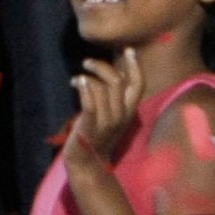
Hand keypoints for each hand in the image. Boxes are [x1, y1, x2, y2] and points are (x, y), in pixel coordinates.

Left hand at [69, 48, 144, 163]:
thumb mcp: (113, 115)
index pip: (139, 85)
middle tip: (87, 63)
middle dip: (102, 66)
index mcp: (129, 111)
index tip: (128, 50)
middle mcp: (121, 116)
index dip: (135, 66)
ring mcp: (106, 122)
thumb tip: (117, 71)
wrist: (87, 163)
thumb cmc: (97, 134)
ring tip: (77, 79)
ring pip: (102, 88)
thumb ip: (117, 96)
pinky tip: (76, 82)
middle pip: (118, 81)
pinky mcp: (91, 127)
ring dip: (87, 77)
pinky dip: (83, 87)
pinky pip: (90, 103)